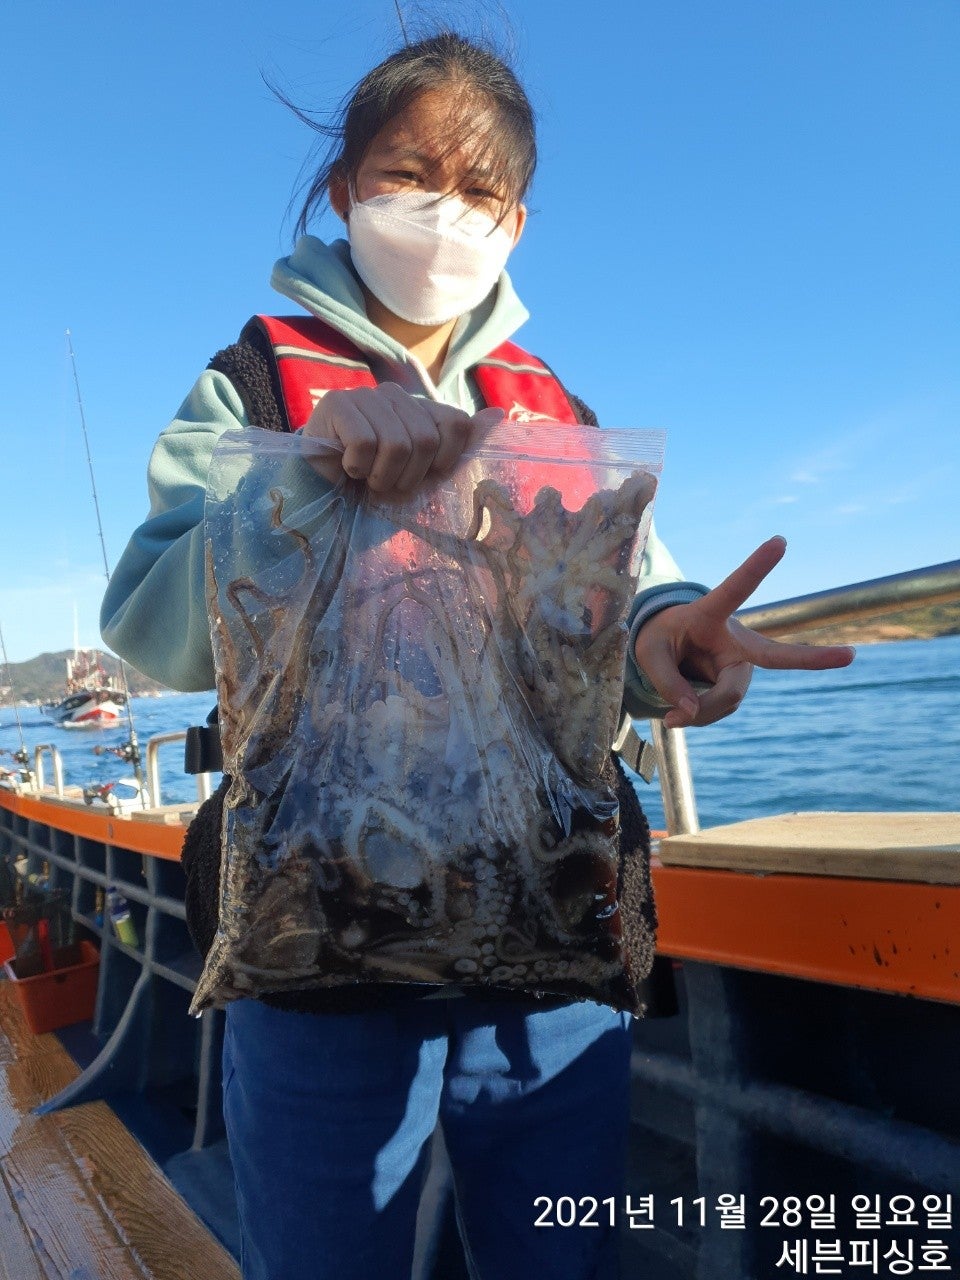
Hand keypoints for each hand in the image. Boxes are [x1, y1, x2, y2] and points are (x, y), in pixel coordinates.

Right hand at [301, 383, 503, 497]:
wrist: (325, 498)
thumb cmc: (376, 487)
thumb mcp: (425, 474)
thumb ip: (460, 445)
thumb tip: (499, 414)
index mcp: (420, 409)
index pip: (456, 424)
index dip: (445, 461)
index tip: (423, 476)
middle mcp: (395, 396)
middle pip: (425, 439)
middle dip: (407, 476)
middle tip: (386, 483)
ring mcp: (364, 396)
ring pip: (396, 443)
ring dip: (381, 476)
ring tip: (366, 478)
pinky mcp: (337, 405)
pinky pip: (365, 443)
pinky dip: (357, 467)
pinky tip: (346, 468)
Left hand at [633, 536, 855, 728]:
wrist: (667, 652)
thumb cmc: (658, 640)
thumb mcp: (648, 654)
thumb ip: (665, 681)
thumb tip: (692, 712)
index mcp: (710, 613)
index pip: (735, 589)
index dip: (756, 567)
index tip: (780, 541)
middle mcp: (736, 638)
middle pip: (772, 657)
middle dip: (813, 658)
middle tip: (851, 656)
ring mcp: (742, 663)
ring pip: (730, 698)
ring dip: (701, 712)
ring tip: (670, 716)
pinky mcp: (739, 683)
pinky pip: (722, 708)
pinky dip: (700, 716)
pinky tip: (683, 713)